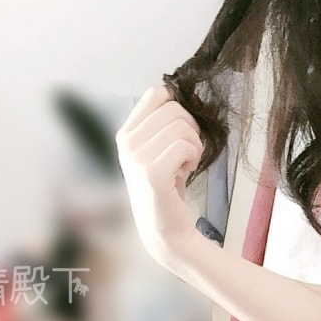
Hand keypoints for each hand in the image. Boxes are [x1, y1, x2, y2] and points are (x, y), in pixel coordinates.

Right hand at [115, 83, 202, 267]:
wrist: (166, 230)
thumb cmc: (167, 187)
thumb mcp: (157, 149)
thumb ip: (161, 123)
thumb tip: (176, 90)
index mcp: (125, 133)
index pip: (156, 93)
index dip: (177, 107)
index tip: (180, 132)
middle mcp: (126, 143)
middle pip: (174, 108)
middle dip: (191, 129)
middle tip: (186, 154)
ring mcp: (136, 157)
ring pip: (183, 127)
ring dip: (195, 146)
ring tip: (185, 165)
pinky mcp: (152, 172)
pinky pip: (185, 145)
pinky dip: (194, 157)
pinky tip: (185, 173)